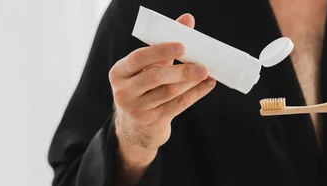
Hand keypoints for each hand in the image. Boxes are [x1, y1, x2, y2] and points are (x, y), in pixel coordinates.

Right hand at [108, 14, 215, 183]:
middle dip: (182, 70)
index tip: (182, 46)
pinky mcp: (151, 122)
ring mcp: (136, 108)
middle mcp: (124, 91)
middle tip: (203, 65)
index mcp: (119, 72)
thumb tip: (187, 20)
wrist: (136, 127)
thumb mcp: (149, 67)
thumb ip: (166, 45)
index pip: (139, 58)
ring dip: (191, 82)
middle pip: (155, 77)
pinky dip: (195, 94)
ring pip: (169, 92)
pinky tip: (207, 85)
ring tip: (206, 73)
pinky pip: (178, 105)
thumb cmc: (145, 88)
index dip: (161, 51)